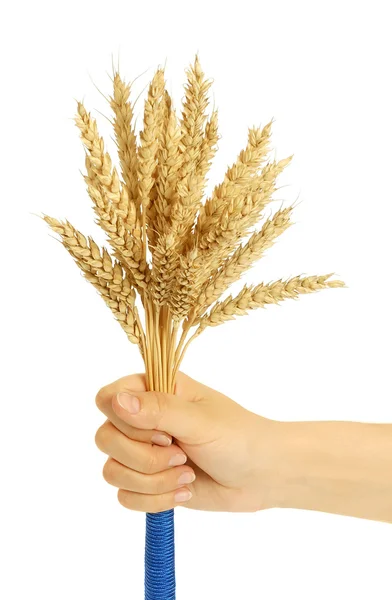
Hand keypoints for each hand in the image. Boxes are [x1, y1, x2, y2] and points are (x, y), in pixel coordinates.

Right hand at [94, 372, 278, 513]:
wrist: (261, 475)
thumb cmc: (238, 437)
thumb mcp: (200, 420)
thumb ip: (158, 410)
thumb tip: (116, 400)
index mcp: (154, 390)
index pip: (108, 398)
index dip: (126, 420)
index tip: (162, 430)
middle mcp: (142, 419)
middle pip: (104, 439)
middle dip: (144, 457)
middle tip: (181, 454)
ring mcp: (143, 452)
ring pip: (112, 471)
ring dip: (152, 481)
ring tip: (187, 475)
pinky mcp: (148, 482)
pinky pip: (125, 497)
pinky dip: (154, 500)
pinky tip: (184, 492)